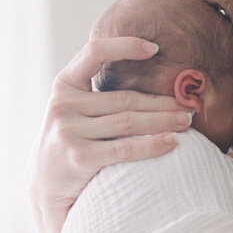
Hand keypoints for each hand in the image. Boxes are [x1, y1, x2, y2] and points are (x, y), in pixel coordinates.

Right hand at [27, 36, 192, 232]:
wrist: (45, 187)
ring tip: (186, 121)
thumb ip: (98, 95)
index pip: (94, 52)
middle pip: (125, 99)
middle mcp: (62, 105)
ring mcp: (68, 132)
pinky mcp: (79, 158)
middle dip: (161, 102)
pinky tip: (172, 142)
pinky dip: (152, 145)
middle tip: (187, 106)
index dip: (125, 46)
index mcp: (63, 86)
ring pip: (129, 121)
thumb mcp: (73, 111)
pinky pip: (125, 148)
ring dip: (163, 121)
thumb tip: (150, 75)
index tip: (154, 48)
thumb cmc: (71, 142)